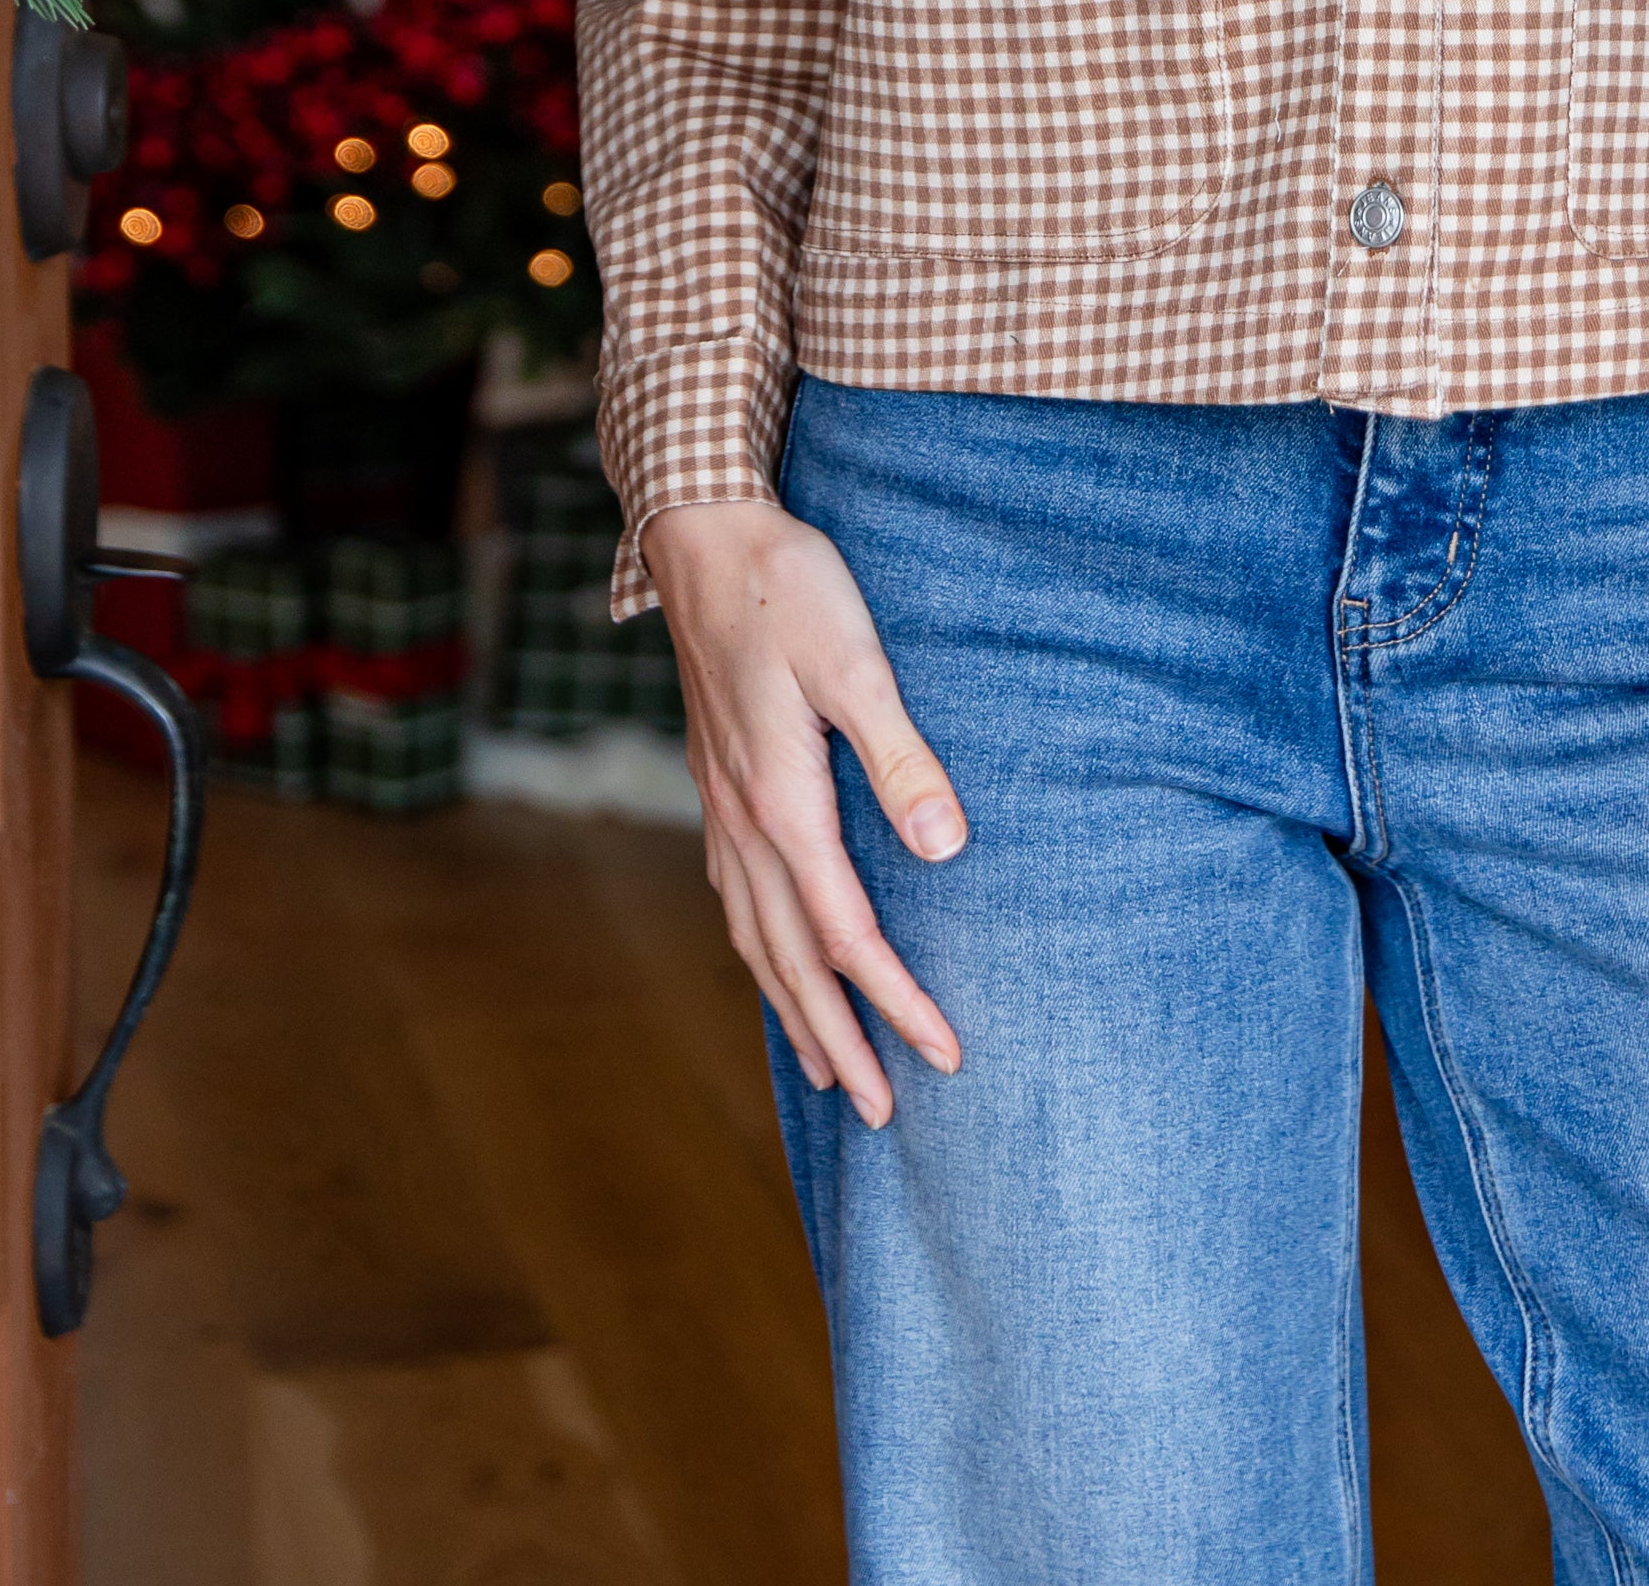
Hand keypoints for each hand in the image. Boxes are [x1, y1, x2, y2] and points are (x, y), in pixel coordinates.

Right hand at [646, 497, 967, 1122]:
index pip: (849, 936)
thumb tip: (946, 852)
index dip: (898, 1003)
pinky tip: (776, 959)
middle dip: (841, 1041)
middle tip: (886, 1113)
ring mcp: (721, 806)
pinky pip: (738, 899)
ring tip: (830, 1070)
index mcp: (782, 804)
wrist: (701, 534)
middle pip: (794, 961)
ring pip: (757, 939)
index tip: (946, 1055)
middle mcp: (742, 822)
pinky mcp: (717, 783)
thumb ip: (901, 758)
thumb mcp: (856, 662)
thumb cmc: (787, 587)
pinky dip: (764, 952)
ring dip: (796, 1011)